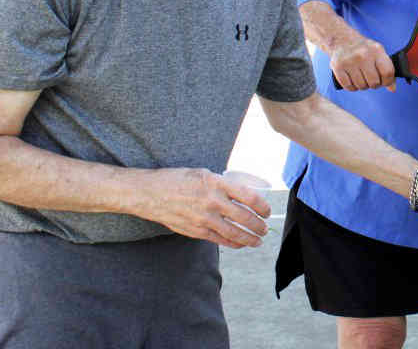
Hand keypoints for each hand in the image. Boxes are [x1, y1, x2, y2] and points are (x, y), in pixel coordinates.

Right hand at [132, 168, 271, 248]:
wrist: (151, 193)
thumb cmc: (178, 180)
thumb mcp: (204, 174)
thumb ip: (222, 184)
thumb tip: (242, 194)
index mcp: (216, 183)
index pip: (248, 196)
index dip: (262, 206)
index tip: (267, 210)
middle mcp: (212, 201)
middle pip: (244, 217)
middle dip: (259, 225)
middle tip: (265, 228)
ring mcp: (204, 218)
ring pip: (234, 233)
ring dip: (250, 238)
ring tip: (258, 240)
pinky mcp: (195, 230)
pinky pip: (219, 240)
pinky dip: (233, 243)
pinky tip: (240, 244)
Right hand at [330, 36, 395, 90]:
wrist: (341, 39)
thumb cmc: (363, 49)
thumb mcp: (378, 53)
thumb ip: (386, 69)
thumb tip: (392, 88)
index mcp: (376, 50)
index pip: (387, 72)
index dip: (387, 81)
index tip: (384, 81)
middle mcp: (363, 55)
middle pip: (374, 82)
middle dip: (373, 84)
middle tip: (369, 78)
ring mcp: (350, 61)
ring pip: (361, 86)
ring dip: (362, 85)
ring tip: (360, 76)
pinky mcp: (338, 67)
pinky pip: (349, 87)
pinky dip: (351, 87)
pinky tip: (351, 78)